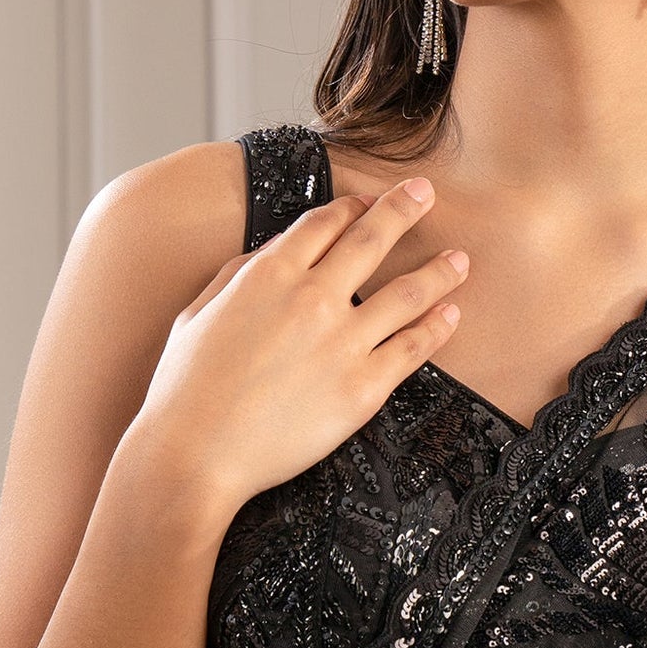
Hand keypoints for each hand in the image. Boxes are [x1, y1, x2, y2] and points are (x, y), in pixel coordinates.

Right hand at [132, 175, 466, 523]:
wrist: (195, 455)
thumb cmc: (186, 390)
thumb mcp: (197, 313)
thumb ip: (237, 275)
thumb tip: (270, 251)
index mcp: (269, 274)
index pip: (323, 223)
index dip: (351, 206)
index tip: (369, 202)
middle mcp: (312, 298)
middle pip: (371, 239)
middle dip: (403, 208)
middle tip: (425, 193)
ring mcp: (343, 342)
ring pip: (407, 291)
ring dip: (439, 270)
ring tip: (460, 260)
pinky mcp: (363, 387)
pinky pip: (412, 348)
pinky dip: (437, 327)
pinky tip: (451, 315)